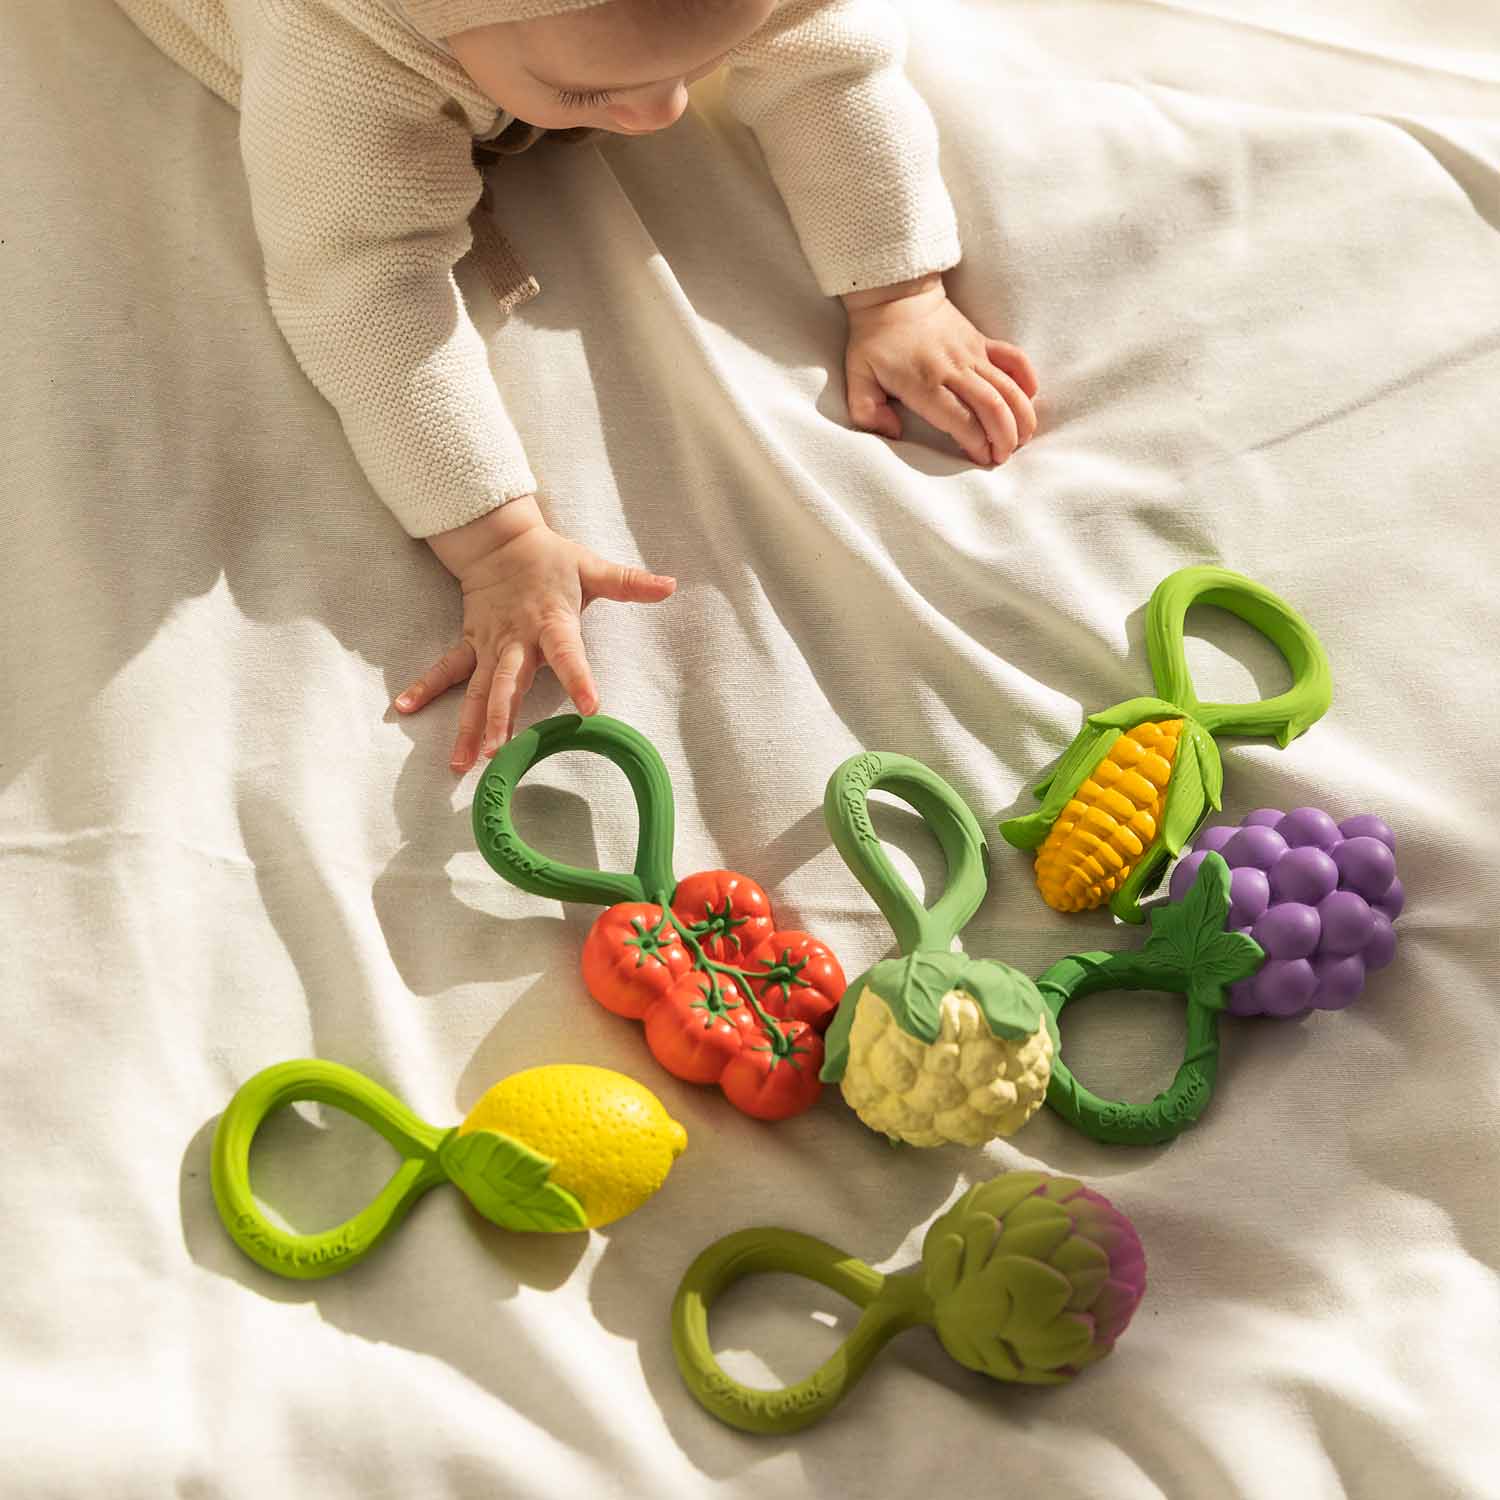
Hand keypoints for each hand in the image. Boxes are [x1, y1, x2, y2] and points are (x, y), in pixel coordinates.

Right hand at [394, 496, 676, 771]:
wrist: (500, 540)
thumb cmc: (551, 560)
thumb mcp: (593, 568)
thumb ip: (630, 583)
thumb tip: (670, 584)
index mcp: (551, 622)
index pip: (569, 654)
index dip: (579, 678)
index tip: (590, 707)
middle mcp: (517, 639)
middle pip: (508, 683)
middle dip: (502, 719)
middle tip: (498, 754)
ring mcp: (490, 645)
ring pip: (477, 690)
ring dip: (469, 725)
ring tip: (461, 762)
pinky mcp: (472, 644)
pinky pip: (448, 670)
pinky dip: (426, 687)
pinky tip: (406, 709)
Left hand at [842, 273, 1038, 466]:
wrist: (895, 295)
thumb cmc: (874, 341)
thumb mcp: (857, 378)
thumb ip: (867, 412)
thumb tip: (892, 433)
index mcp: (925, 383)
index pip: (961, 419)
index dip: (976, 443)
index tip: (981, 460)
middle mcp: (954, 369)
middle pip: (993, 407)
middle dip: (1005, 438)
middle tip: (1003, 457)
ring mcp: (973, 354)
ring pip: (1009, 387)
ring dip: (1022, 415)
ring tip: (1023, 437)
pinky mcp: (983, 342)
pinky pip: (1014, 358)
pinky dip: (1027, 378)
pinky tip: (1030, 398)